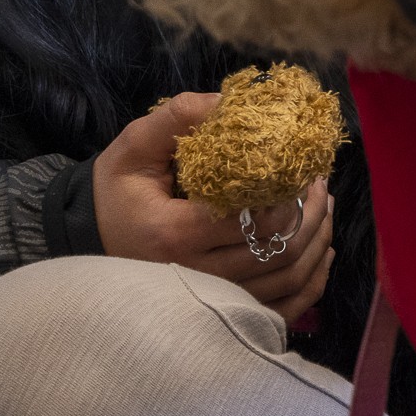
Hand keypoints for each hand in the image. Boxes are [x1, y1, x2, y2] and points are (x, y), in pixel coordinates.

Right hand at [91, 92, 338, 323]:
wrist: (92, 236)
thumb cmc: (117, 189)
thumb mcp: (136, 144)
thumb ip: (181, 116)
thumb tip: (233, 100)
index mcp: (173, 235)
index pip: (250, 220)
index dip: (286, 196)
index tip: (301, 169)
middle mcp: (194, 277)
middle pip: (276, 251)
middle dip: (310, 214)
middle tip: (319, 182)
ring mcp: (210, 303)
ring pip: (285, 281)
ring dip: (316, 241)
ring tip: (323, 205)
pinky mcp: (223, 316)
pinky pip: (281, 309)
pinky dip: (310, 282)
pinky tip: (320, 251)